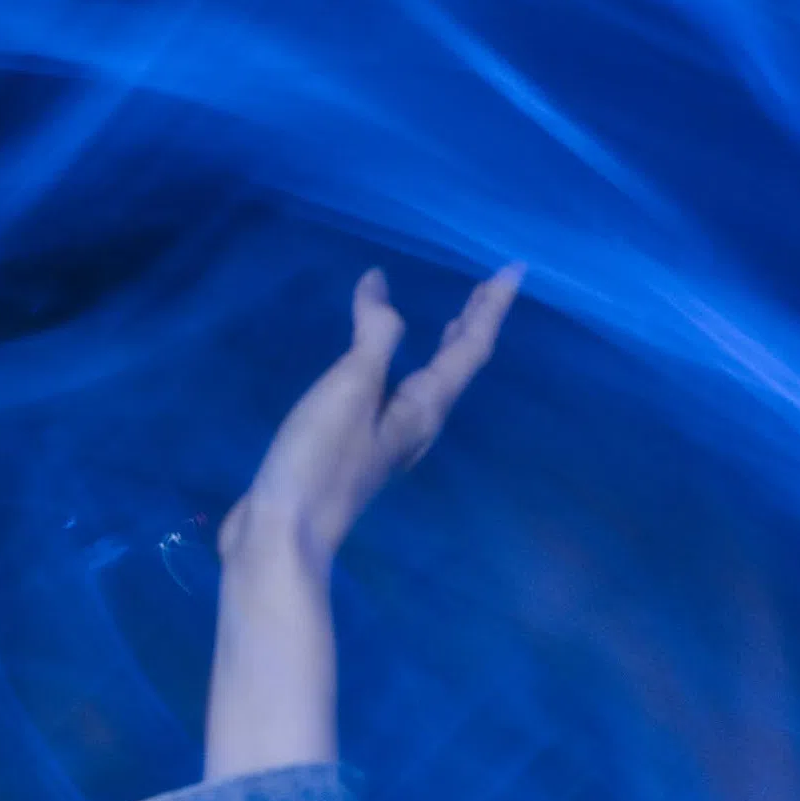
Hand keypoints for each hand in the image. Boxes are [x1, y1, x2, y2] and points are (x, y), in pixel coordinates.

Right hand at [222, 263, 522, 574]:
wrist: (284, 533)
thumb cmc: (321, 459)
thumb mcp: (352, 386)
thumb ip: (375, 335)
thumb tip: (382, 290)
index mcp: (423, 410)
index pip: (471, 349)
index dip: (493, 307)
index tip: (515, 267)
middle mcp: (416, 427)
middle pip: (458, 367)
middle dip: (475, 324)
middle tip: (490, 288)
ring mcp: (389, 441)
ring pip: (432, 384)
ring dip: (447, 348)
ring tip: (455, 321)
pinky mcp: (361, 448)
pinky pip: (399, 395)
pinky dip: (407, 366)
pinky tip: (389, 365)